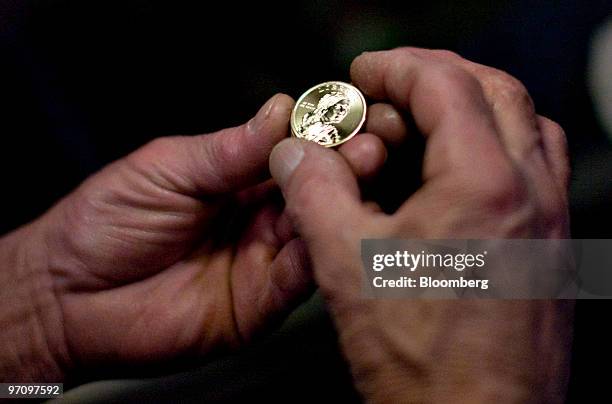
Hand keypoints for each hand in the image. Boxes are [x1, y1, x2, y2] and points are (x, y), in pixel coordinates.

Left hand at [0, 93, 387, 380]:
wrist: (68, 296)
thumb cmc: (107, 221)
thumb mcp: (168, 169)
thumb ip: (229, 150)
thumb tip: (282, 108)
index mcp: (240, 180)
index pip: (295, 154)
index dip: (323, 136)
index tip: (350, 116)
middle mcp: (262, 219)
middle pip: (317, 192)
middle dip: (346, 168)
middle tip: (370, 146)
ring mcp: (264, 262)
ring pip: (316, 232)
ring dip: (340, 206)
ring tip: (362, 177)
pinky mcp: (260, 305)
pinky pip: (298, 279)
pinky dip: (318, 255)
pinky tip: (331, 228)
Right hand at [269, 49, 572, 402]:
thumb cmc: (423, 363)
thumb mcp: (345, 264)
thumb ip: (313, 192)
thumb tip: (295, 154)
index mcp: (483, 184)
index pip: (445, 85)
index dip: (396, 67)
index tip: (365, 74)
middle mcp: (531, 193)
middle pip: (495, 89)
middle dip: (437, 75)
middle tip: (393, 87)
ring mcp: (549, 220)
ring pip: (526, 123)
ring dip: (475, 105)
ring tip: (427, 120)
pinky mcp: (550, 247)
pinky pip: (536, 166)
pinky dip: (498, 144)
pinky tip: (458, 174)